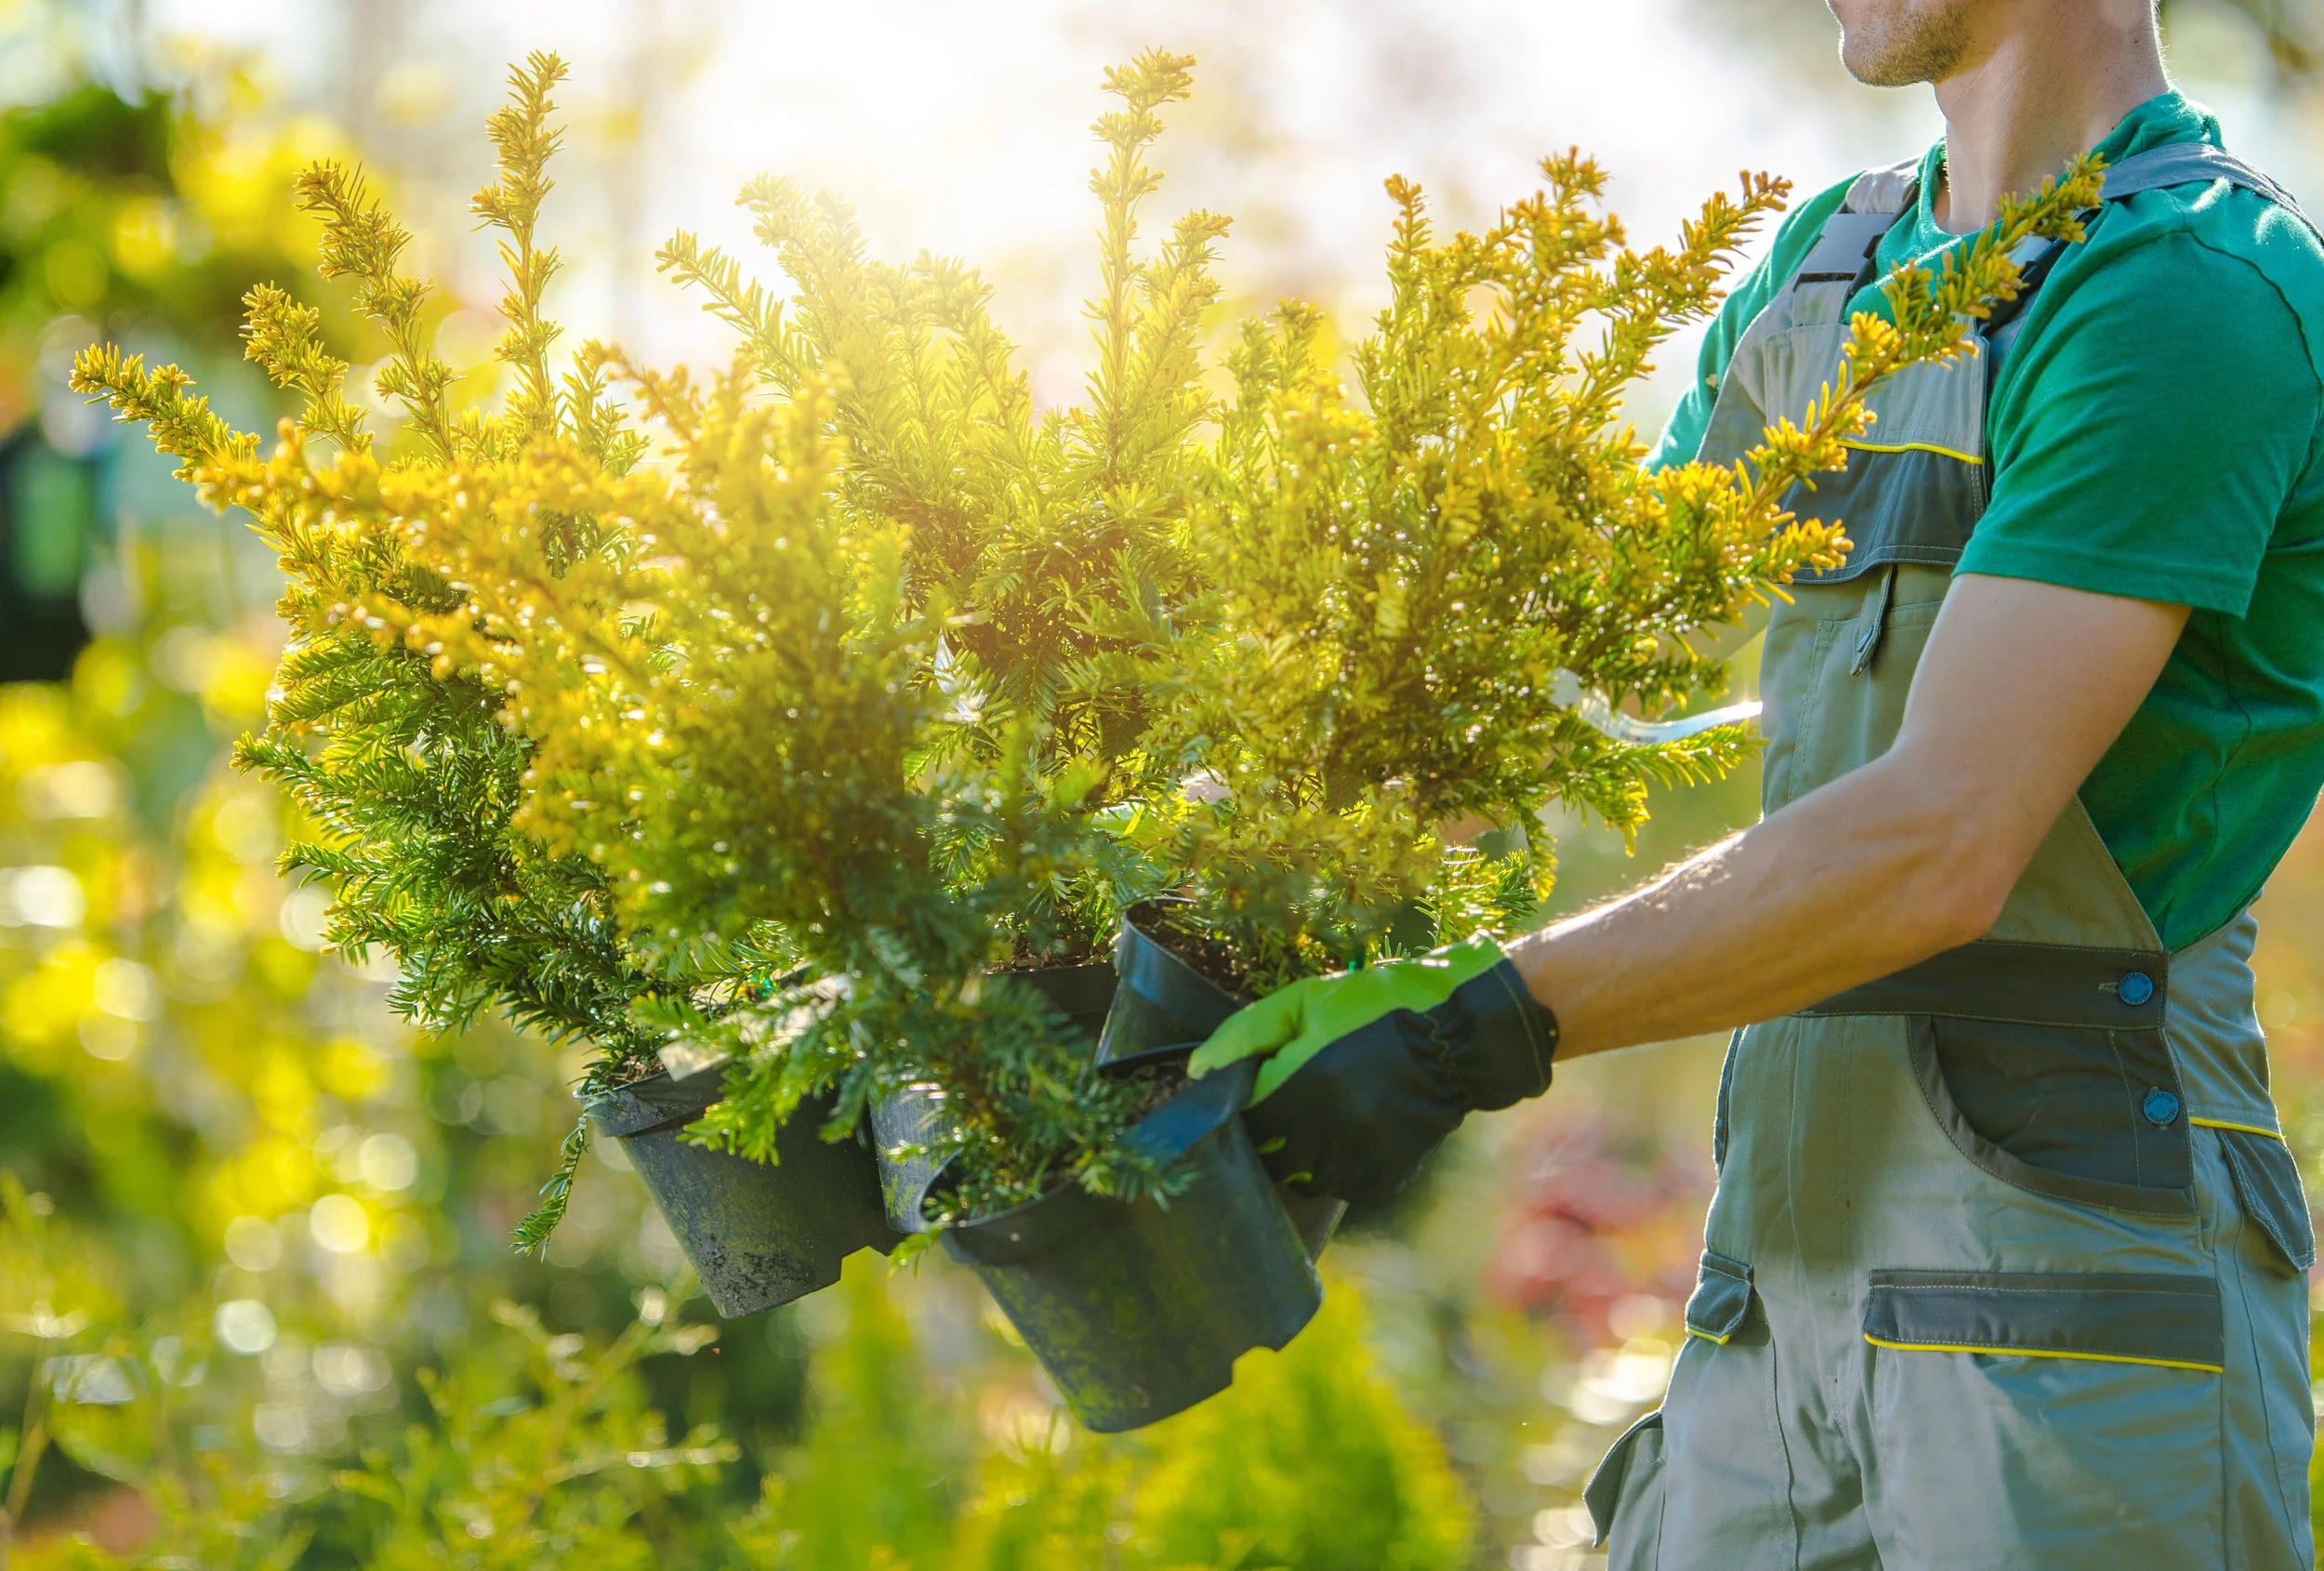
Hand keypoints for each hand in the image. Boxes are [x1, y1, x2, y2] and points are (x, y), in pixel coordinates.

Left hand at [1196, 944, 1557, 1206]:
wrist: (1455, 1034)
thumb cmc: (1373, 1007)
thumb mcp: (1305, 1002)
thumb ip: (1245, 1034)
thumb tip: (1196, 1071)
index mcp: (1303, 1081)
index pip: (1244, 1119)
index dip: (1245, 1107)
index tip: (1257, 1092)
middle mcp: (1329, 1128)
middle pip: (1269, 1157)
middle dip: (1270, 1134)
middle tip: (1289, 1106)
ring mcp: (1359, 1157)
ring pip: (1303, 1178)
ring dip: (1302, 1155)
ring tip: (1323, 1117)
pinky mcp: (1385, 1175)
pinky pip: (1343, 1188)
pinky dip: (1339, 1168)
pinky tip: (1353, 1132)